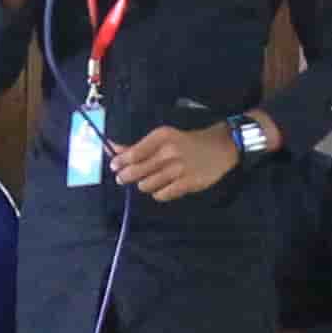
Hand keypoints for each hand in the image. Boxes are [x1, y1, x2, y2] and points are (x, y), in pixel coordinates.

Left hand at [107, 122, 243, 203]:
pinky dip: (158, 193)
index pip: (132, 154)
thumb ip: (137, 146)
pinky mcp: (187, 183)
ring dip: (144, 185)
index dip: (119, 162)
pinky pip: (161, 195)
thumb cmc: (186, 142)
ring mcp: (179, 169)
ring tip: (150, 180)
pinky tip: (163, 187)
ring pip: (146, 185)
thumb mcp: (162, 138)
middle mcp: (169, 152)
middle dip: (125, 177)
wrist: (219, 147)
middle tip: (123, 178)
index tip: (114, 166)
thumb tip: (112, 149)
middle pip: (136, 171)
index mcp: (161, 137)